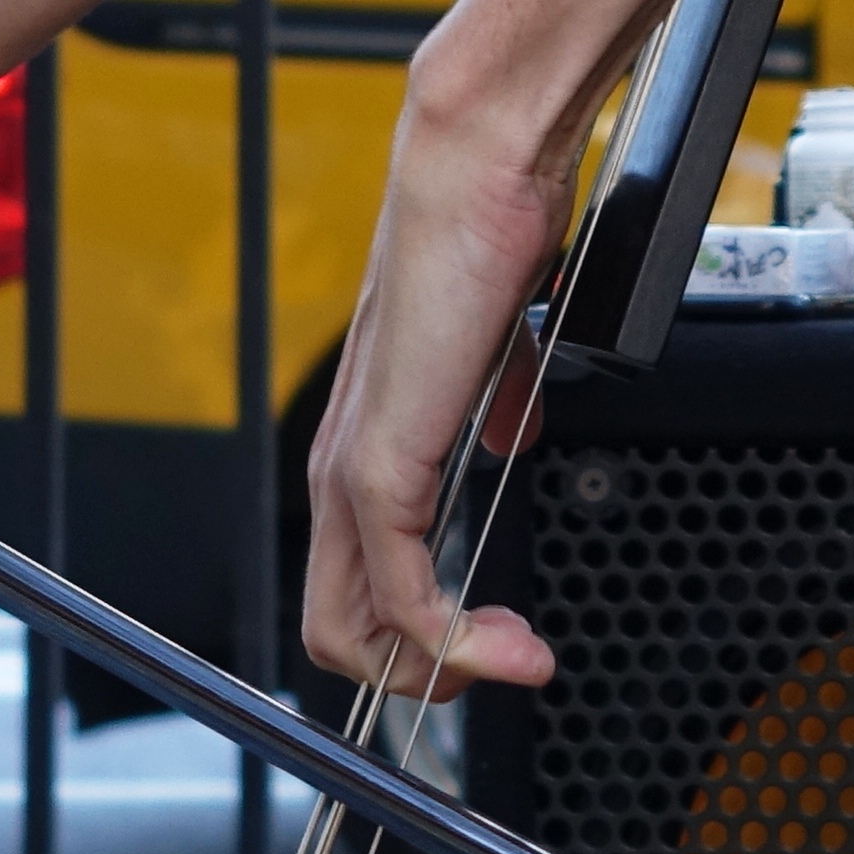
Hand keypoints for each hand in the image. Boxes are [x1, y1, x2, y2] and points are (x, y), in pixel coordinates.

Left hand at [300, 100, 578, 699]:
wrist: (475, 174)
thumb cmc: (484, 237)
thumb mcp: (498, 347)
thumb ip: (496, 403)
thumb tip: (511, 436)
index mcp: (369, 442)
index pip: (362, 582)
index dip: (423, 633)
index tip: (501, 638)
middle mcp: (343, 468)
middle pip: (338, 631)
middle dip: (423, 678)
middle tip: (505, 668)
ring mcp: (353, 471)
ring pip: (353, 630)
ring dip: (442, 672)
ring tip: (516, 662)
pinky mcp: (380, 466)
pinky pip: (403, 594)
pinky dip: (456, 640)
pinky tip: (510, 640)